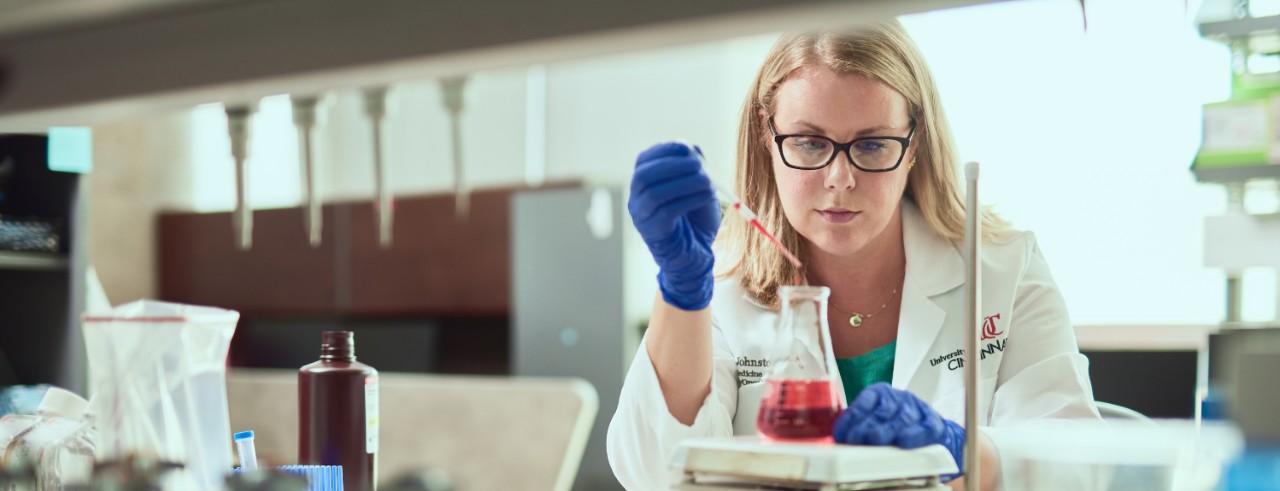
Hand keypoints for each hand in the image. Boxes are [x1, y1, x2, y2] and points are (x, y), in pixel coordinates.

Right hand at [628, 142, 720, 310]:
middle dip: (672, 165)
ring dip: (684, 183)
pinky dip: (690, 200)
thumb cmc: (695, 219)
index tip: (688, 148)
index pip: (644, 159)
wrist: (695, 255)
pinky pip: (667, 212)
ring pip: (654, 193)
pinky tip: (707, 197)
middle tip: (699, 165)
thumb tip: (693, 148)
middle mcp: (636, 198)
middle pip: (643, 175)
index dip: (665, 150)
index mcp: (643, 184)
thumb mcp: (698, 188)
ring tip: (708, 182)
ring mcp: (641, 217)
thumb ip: (694, 168)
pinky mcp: (653, 232)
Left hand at [832, 382, 965, 479]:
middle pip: (882, 410)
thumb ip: (859, 428)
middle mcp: (899, 398)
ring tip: (874, 439)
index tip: (841, 434)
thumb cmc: (895, 429)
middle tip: (854, 439)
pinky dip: (913, 435)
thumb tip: (840, 440)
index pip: (865, 401)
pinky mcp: (933, 423)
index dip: (852, 417)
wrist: (931, 434)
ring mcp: (918, 409)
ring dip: (887, 430)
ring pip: (902, 418)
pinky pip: (924, 428)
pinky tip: (902, 441)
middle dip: (866, 425)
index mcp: (881, 394)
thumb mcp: (875, 422)